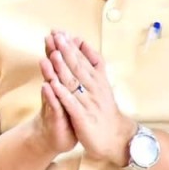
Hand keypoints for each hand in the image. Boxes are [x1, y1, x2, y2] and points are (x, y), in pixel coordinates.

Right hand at [35, 38, 77, 155]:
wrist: (57, 136)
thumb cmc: (66, 111)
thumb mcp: (71, 91)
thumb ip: (72, 74)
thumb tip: (75, 54)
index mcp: (62, 82)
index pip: (60, 62)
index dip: (60, 47)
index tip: (60, 31)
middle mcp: (54, 89)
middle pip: (52, 69)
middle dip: (52, 53)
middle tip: (50, 37)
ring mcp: (52, 101)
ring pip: (50, 84)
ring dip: (48, 71)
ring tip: (46, 58)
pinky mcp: (53, 116)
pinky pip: (52, 104)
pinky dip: (49, 95)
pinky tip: (46, 86)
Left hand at [42, 31, 134, 164]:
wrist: (116, 137)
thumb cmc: (105, 109)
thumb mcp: (102, 83)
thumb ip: (92, 63)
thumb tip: (82, 43)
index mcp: (97, 80)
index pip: (83, 59)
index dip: (71, 46)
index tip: (60, 31)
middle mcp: (94, 89)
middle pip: (78, 67)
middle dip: (66, 51)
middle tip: (56, 35)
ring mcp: (88, 103)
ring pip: (74, 83)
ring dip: (63, 68)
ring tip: (54, 53)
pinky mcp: (83, 117)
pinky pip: (71, 103)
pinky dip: (62, 93)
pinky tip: (52, 84)